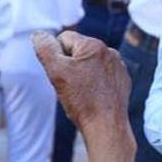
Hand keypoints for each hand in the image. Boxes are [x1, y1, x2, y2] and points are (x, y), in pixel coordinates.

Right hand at [33, 30, 133, 161]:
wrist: (107, 127)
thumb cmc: (82, 101)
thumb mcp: (56, 72)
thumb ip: (45, 49)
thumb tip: (39, 35)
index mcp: (93, 45)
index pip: (64, 39)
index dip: (56, 57)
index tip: (61, 75)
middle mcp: (109, 51)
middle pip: (78, 51)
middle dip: (70, 65)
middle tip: (70, 87)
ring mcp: (118, 66)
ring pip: (90, 64)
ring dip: (82, 74)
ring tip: (82, 94)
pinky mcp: (123, 80)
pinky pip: (102, 75)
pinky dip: (95, 83)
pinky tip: (93, 97)